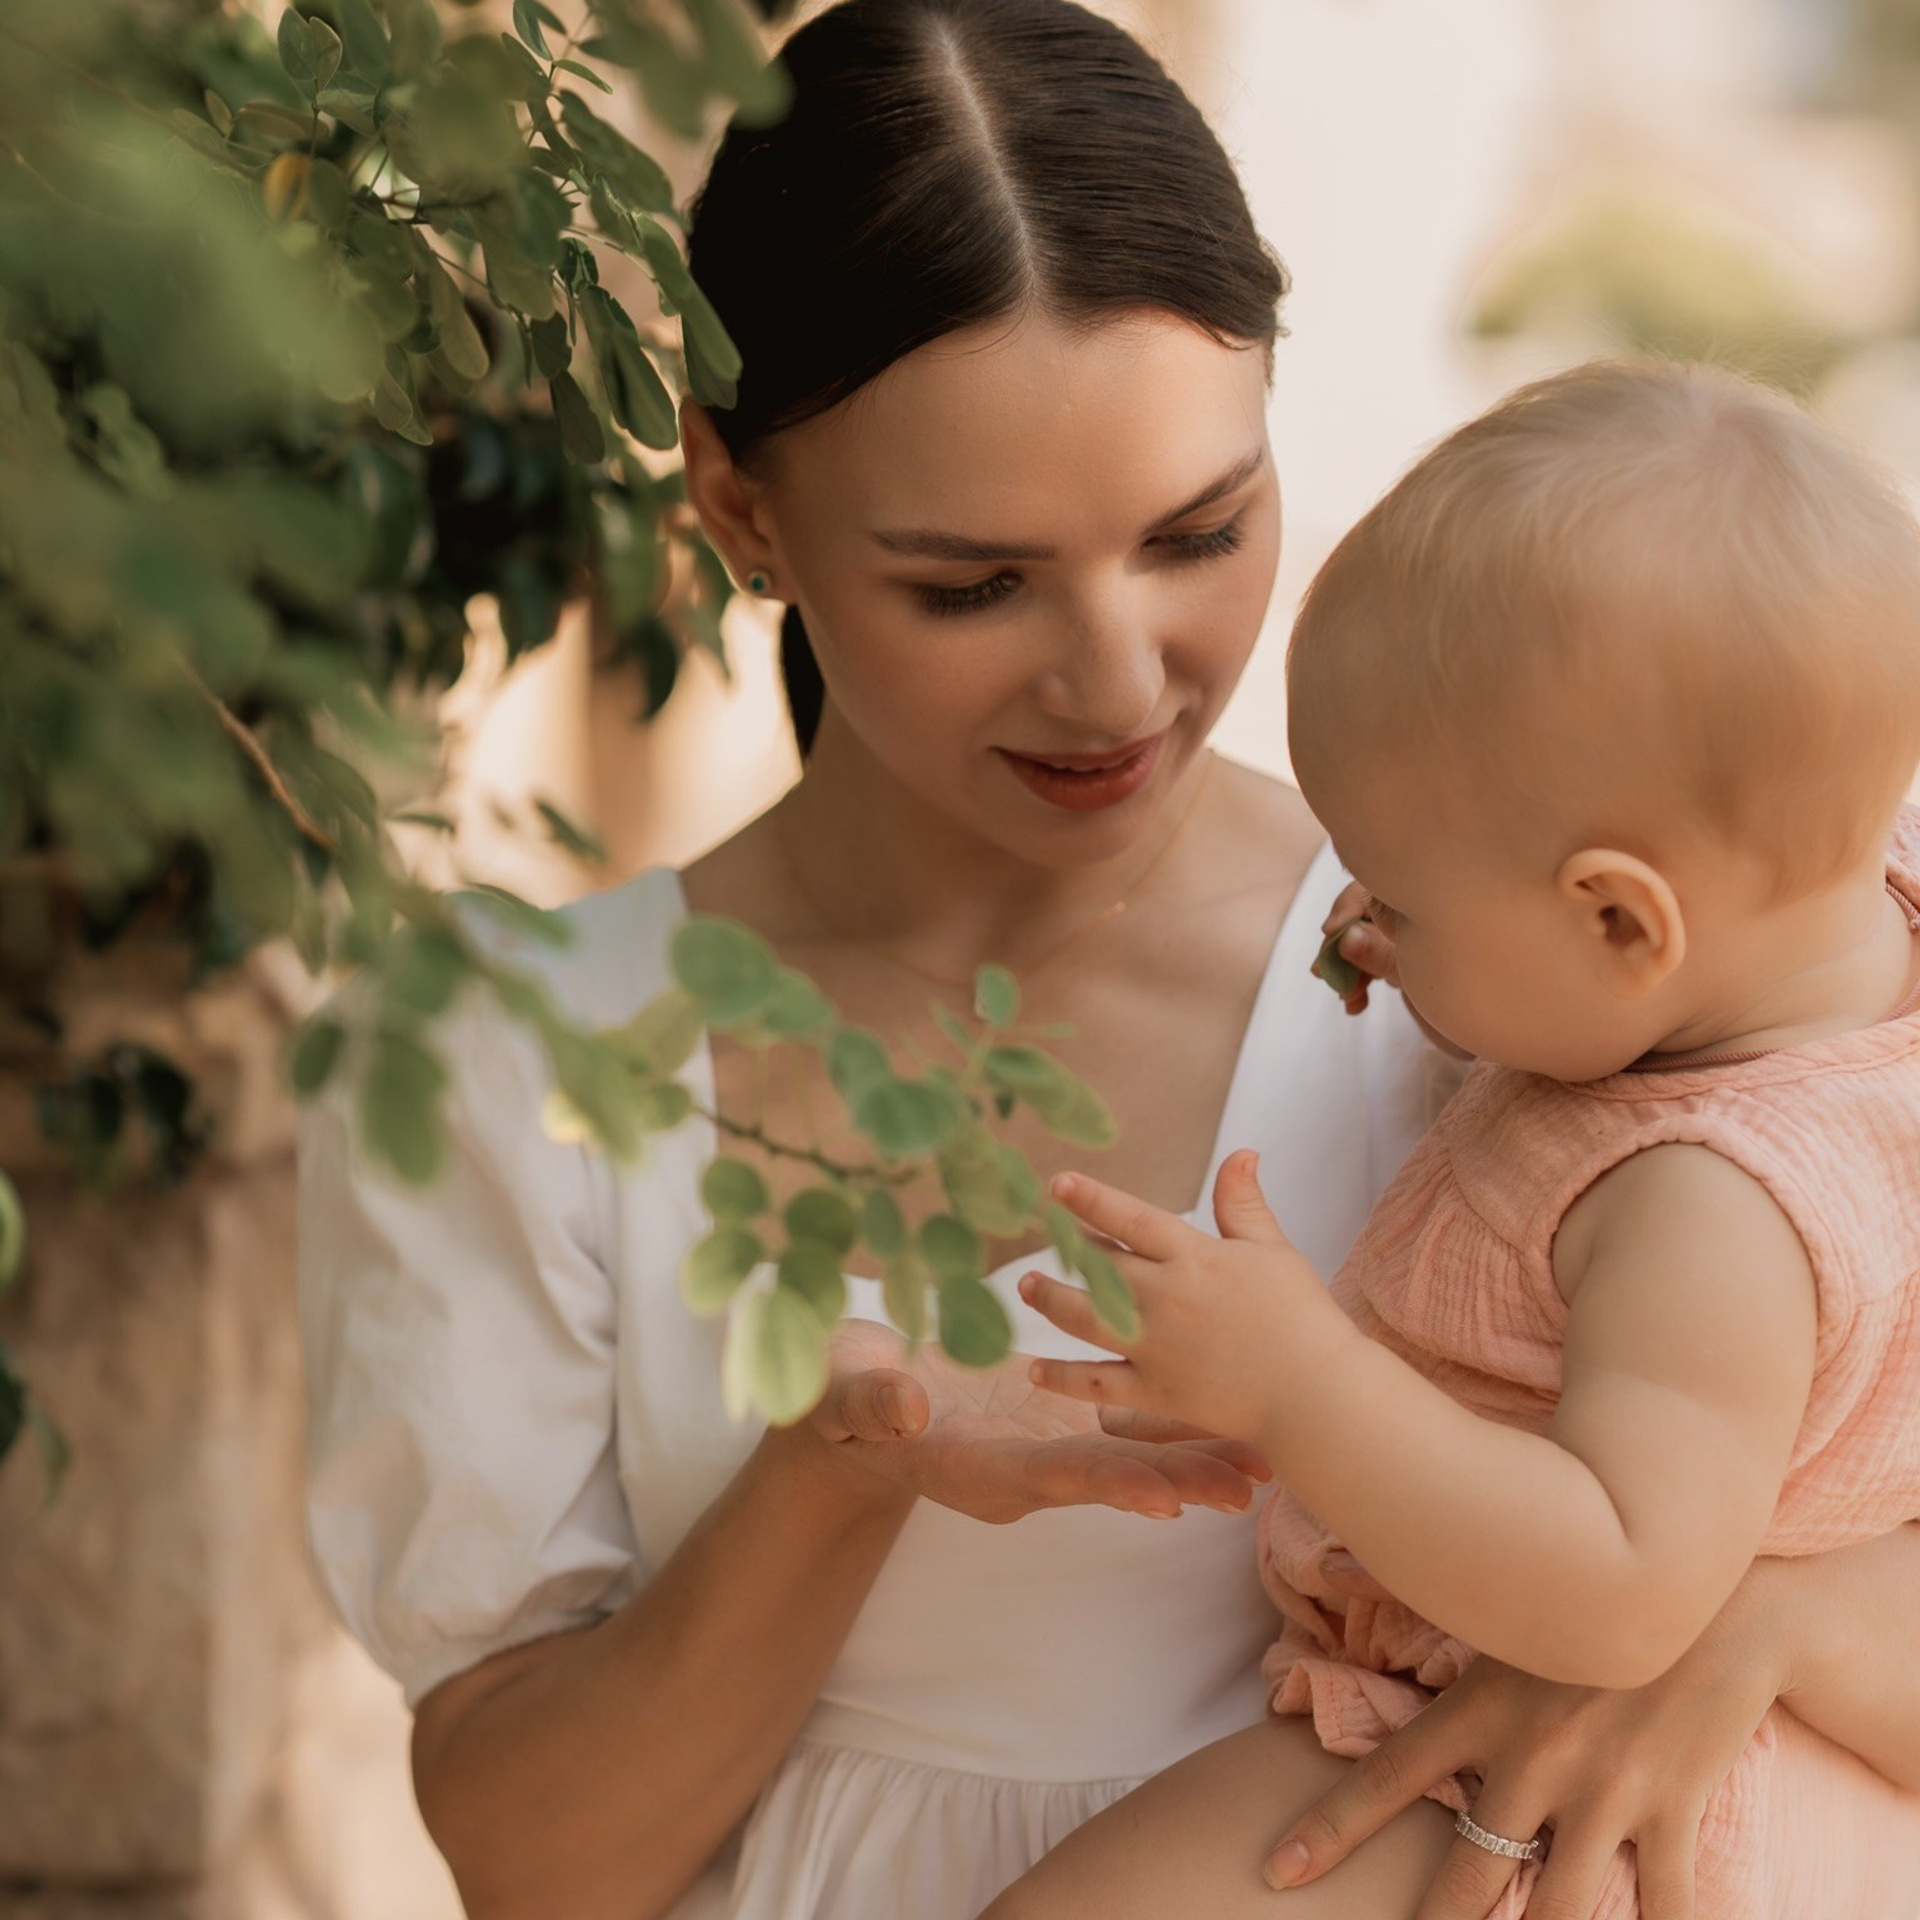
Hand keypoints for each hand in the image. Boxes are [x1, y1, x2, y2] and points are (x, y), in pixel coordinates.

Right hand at [800, 1318, 1270, 1525]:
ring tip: (1262, 1465)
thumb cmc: (842, 1400)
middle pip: (1110, 1476)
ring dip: (1192, 1457)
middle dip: (1176, 1482)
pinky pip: (1122, 1422)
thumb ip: (877, 1405)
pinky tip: (1222, 1412)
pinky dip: (1171, 1419)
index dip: (1107, 1484)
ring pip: (1129, 1453)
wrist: (853, 1400)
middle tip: (1245, 1492)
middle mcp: (1023, 1466)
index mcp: (977, 1467)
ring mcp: (1042, 1443)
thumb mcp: (847, 1400)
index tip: (1161, 1499)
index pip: (1051, 1477)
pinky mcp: (1054, 1417)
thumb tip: (905, 1410)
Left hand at [1018, 1153, 1348, 1443]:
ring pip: (1085, 1317)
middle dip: (1064, 1249)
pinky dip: (1062, 1378)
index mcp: (1193, 1257)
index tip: (1056, 1185)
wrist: (1315, 1393)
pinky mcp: (1155, 1391)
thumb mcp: (1273, 1250)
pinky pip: (1097, 1383)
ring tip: (1027, 1287)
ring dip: (1050, 1299)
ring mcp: (1155, 1346)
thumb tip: (1242, 1152)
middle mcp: (1165, 1297)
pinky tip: (1035, 1371)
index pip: (1130, 1218)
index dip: (1091, 1199)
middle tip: (1038, 1235)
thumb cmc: (1302, 1317)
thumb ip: (1244, 1204)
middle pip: (1099, 1265)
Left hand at [1263, 1567, 1788, 1918]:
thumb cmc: (1590, 1591)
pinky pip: (1666, 1906)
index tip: (1277, 1871)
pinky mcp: (1674, 1809)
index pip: (1386, 1776)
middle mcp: (1534, 1757)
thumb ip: (1399, 1582)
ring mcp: (1607, 1790)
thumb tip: (1326, 1562)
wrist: (1715, 1594)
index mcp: (1479, 1708)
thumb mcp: (1495, 1593)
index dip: (1328, 1828)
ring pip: (1558, 1909)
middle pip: (1467, 1876)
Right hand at [1319, 882, 1471, 1059]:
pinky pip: (1374, 960)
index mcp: (1431, 901)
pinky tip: (1355, 1005)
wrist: (1508, 1030)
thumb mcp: (1422, 977)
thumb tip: (1344, 938)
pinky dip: (1360, 980)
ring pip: (1366, 938)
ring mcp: (1414, 934)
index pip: (1379, 884)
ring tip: (1345, 996)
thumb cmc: (1479, 997)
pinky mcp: (1409, 957)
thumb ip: (1381, 955)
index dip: (1348, 905)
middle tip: (1323, 973)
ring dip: (1347, 966)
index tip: (1331, 932)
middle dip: (1341, 943)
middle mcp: (1421, 912)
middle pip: (1365, 912)